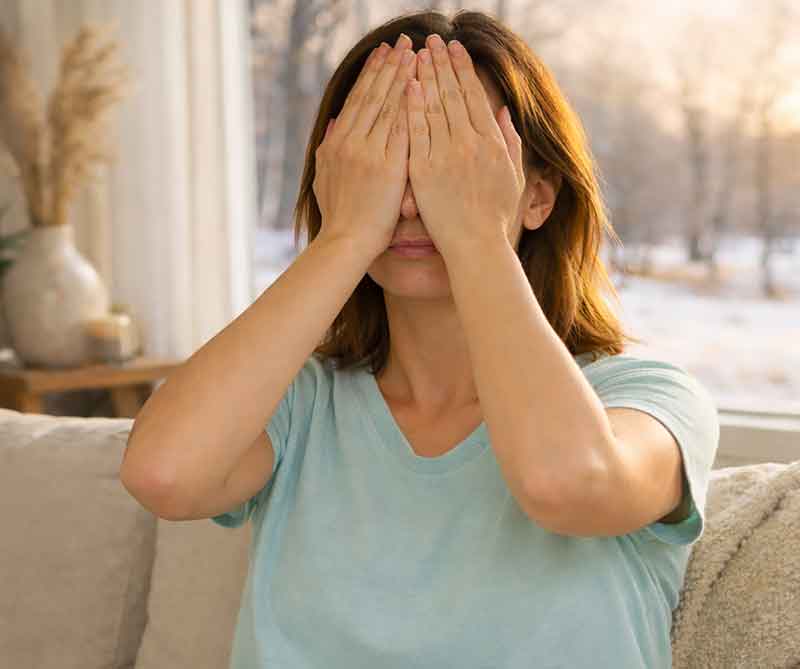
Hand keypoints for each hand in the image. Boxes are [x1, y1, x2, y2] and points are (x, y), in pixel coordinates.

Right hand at [313, 35, 416, 260]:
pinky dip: (412, 106)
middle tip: (403, 41)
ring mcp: (369, 153)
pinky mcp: (387, 167)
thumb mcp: (324, 178)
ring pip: (388, 106)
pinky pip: (402, 129)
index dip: (372, 74)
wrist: (345, 243)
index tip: (383, 52)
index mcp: (336, 143)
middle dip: (389, 66)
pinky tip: (423, 89)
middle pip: (373, 95)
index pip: (357, 100)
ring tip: (416, 54)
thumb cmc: (339, 217)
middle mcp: (351, 142)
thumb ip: (329, 149)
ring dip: (403, 77)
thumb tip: (335, 123)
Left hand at [405, 35, 524, 256]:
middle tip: (431, 40)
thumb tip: (504, 111)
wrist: (476, 246)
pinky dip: (411, 108)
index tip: (454, 48)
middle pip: (452, 94)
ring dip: (424, 77)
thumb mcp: (513, 176)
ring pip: (433, 108)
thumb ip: (510, 141)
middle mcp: (470, 144)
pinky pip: (416, 134)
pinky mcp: (425, 172)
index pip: (474, 96)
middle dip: (441, 64)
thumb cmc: (496, 216)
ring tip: (415, 54)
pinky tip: (405, 87)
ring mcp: (446, 157)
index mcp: (492, 142)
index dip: (462, 69)